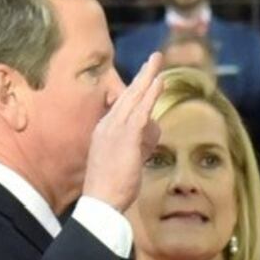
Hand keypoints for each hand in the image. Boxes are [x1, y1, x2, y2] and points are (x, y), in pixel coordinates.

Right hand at [83, 48, 168, 210]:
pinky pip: (140, 110)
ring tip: (158, 63)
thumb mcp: (125, 160)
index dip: (134, 90)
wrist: (100, 201)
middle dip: (142, 75)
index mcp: (104, 131)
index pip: (121, 105)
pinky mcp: (126, 136)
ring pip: (134, 97)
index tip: (143, 78)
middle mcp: (107, 125)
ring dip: (147, 79)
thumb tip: (152, 132)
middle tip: (154, 58)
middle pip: (127, 94)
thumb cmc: (111, 186)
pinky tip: (159, 81)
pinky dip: (150, 94)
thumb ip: (140, 143)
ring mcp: (115, 129)